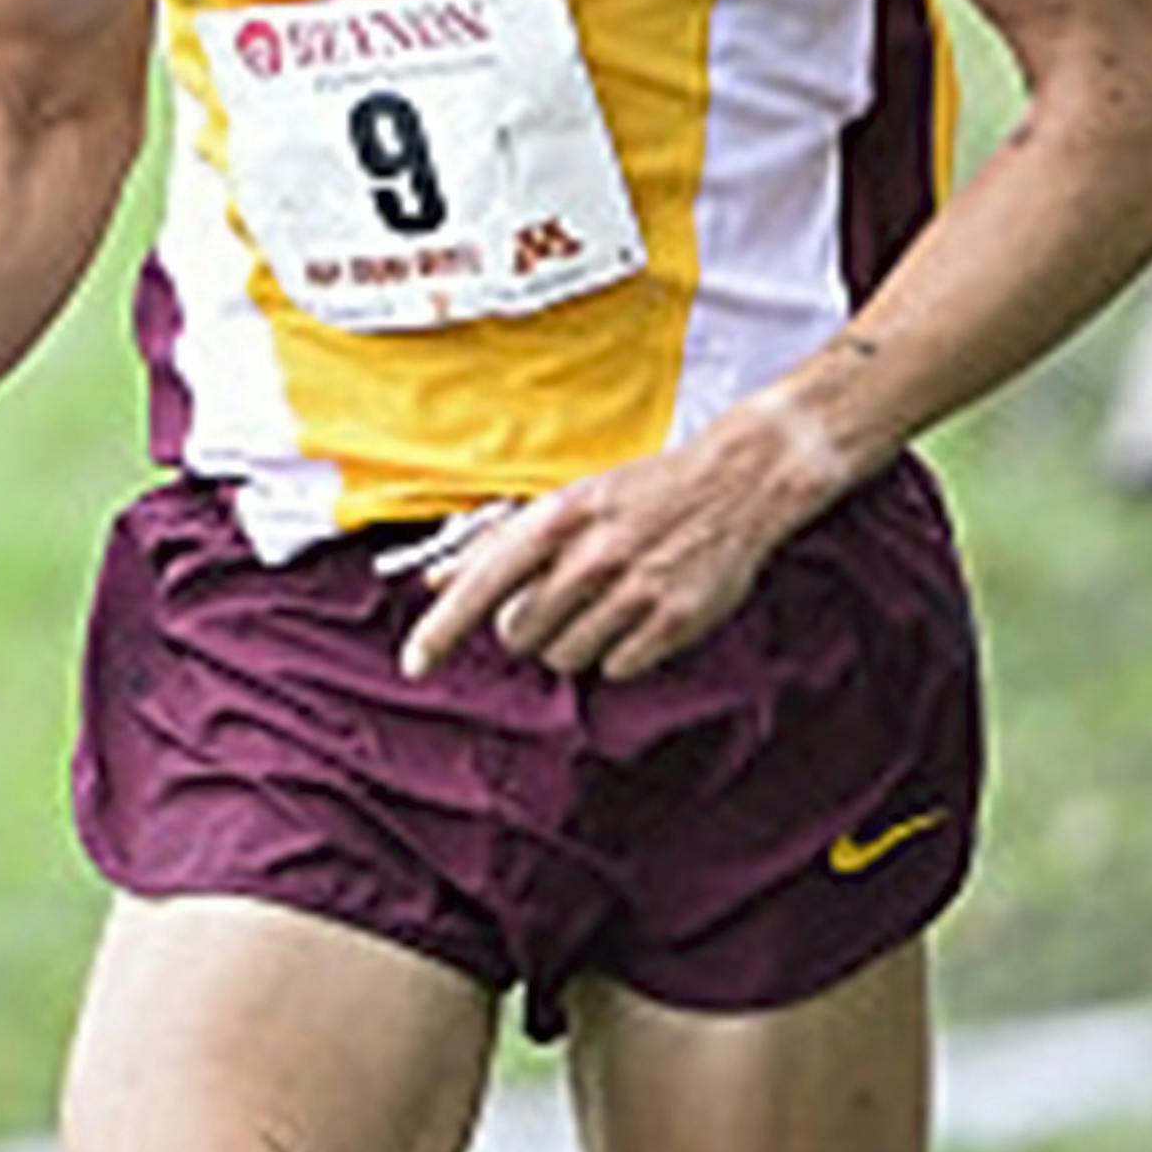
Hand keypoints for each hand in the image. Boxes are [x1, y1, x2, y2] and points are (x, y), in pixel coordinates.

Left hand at [398, 407, 833, 684]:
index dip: (440, 630)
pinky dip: (620, 652)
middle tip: (559, 600)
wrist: (738, 483)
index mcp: (559, 518)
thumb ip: (499, 542)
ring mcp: (635, 590)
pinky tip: (638, 616)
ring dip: (575, 641)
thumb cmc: (643, 491)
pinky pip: (617, 667)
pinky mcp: (673, 621)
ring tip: (605, 603)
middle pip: (518, 633)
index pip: (481, 584)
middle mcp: (592, 555)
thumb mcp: (568, 500)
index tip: (413, 665)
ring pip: (566, 657)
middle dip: (527, 628)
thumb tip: (436, 578)